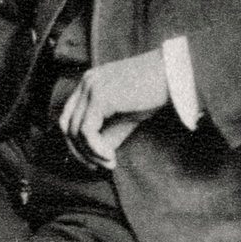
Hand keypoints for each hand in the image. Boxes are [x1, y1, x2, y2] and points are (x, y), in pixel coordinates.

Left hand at [58, 49, 168, 170]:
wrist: (174, 74)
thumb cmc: (154, 93)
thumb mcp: (126, 116)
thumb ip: (108, 131)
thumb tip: (95, 156)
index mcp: (89, 83)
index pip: (68, 117)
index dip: (76, 143)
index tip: (94, 160)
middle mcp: (86, 82)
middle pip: (66, 124)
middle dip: (79, 151)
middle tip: (98, 167)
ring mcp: (91, 88)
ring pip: (75, 131)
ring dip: (90, 154)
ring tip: (110, 162)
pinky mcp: (100, 96)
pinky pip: (86, 132)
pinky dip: (95, 150)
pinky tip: (111, 157)